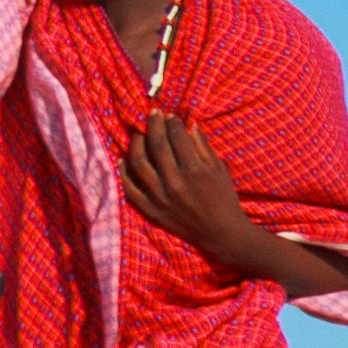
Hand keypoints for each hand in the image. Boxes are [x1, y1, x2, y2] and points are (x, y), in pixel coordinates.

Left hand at [122, 114, 264, 268]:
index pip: (177, 137)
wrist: (221, 233)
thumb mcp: (220, 170)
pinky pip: (130, 188)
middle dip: (154, 125)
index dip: (172, 122)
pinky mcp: (151, 210)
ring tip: (139, 134)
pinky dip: (124, 172)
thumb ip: (204, 146)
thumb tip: (190, 124)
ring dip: (136, 143)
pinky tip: (123, 159)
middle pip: (156, 145)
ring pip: (139, 163)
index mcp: (195, 170)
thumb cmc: (224, 199)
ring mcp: (160, 197)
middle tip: (153, 114)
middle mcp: (175, 182)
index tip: (170, 115)